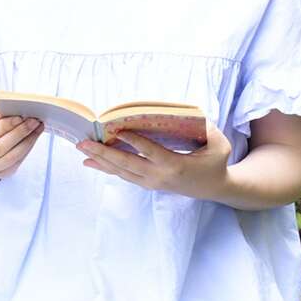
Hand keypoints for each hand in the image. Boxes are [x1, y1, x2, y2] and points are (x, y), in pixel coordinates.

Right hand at [0, 105, 43, 179]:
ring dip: (27, 141)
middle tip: (34, 120)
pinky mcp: (0, 175)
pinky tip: (34, 137)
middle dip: (19, 133)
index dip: (3, 127)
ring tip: (38, 127)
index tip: (20, 116)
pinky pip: (16, 163)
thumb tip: (9, 107)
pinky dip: (27, 149)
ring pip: (11, 158)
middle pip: (0, 148)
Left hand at [76, 120, 231, 199]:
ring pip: (122, 172)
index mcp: (175, 165)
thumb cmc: (216, 162)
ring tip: (82, 152)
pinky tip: (92, 162)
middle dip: (104, 153)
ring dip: (101, 161)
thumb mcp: (218, 143)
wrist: (215, 188)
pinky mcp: (148, 184)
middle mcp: (159, 176)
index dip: (134, 141)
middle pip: (127, 164)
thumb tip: (188, 111)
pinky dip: (108, 168)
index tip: (118, 130)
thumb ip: (206, 128)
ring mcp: (152, 183)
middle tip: (84, 143)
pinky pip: (125, 175)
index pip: (150, 152)